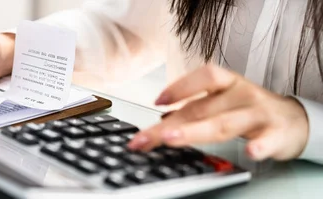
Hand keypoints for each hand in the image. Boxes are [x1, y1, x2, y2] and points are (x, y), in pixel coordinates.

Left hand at [127, 65, 308, 160]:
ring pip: (225, 123)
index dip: (180, 87)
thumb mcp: (223, 104)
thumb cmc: (250, 110)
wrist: (295, 120)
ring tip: (172, 139)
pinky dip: (260, 146)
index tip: (157, 100)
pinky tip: (250, 153)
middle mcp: (242, 95)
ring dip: (196, 131)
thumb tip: (158, 123)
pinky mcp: (277, 134)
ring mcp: (258, 114)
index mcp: (228, 84)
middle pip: (201, 109)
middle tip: (144, 138)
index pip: (203, 78)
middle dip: (168, 126)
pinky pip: (268, 140)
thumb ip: (194, 111)